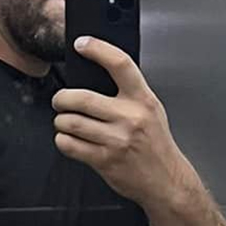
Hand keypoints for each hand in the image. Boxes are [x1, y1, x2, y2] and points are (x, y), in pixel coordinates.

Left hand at [51, 38, 189, 208]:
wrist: (165, 181)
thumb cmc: (156, 145)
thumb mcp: (151, 110)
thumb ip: (129, 93)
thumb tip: (97, 75)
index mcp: (142, 100)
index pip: (120, 64)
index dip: (98, 49)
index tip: (82, 44)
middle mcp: (129, 118)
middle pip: (82, 98)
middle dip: (62, 98)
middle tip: (60, 99)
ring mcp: (116, 141)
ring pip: (71, 122)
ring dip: (61, 120)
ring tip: (64, 121)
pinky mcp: (104, 160)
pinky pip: (70, 145)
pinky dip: (63, 140)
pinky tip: (68, 138)